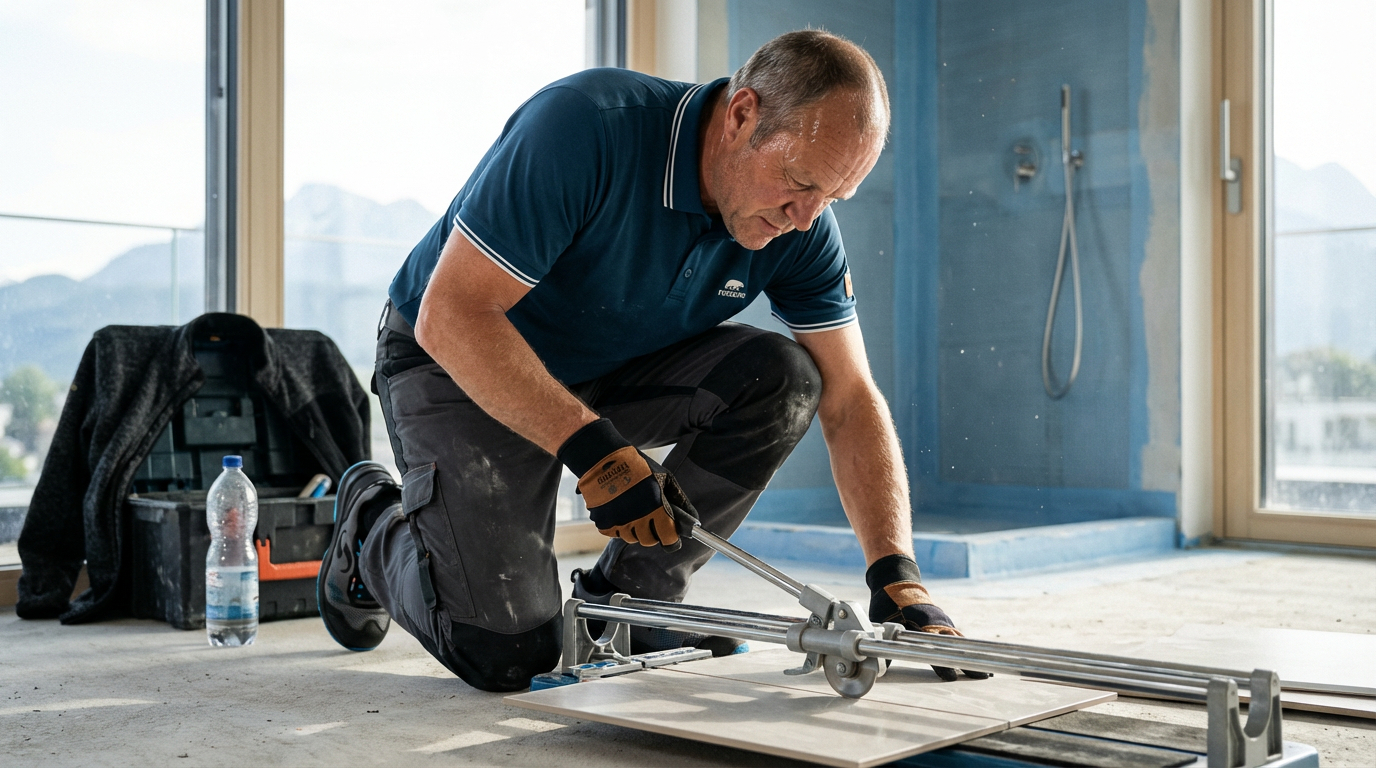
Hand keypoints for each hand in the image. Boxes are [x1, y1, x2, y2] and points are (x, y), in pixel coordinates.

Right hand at [558, 419, 696, 547]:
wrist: (603, 458)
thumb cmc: (638, 466)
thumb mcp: (665, 478)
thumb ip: (679, 500)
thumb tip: (694, 520)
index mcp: (655, 507)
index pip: (668, 539)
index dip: (671, 540)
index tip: (670, 536)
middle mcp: (637, 518)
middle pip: (649, 541)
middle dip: (652, 533)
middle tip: (650, 519)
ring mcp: (618, 522)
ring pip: (631, 538)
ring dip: (635, 530)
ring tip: (633, 510)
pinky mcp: (602, 522)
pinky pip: (614, 533)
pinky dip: (618, 526)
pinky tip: (619, 510)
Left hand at [866, 553, 990, 681]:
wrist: (896, 583)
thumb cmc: (888, 603)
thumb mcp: (879, 620)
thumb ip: (883, 642)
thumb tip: (880, 665)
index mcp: (921, 622)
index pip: (934, 647)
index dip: (941, 663)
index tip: (950, 677)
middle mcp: (936, 621)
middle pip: (955, 645)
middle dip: (968, 661)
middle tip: (982, 676)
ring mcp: (941, 620)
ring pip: (959, 640)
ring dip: (970, 655)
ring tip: (983, 672)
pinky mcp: (942, 622)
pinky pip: (956, 636)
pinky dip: (965, 648)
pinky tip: (971, 659)